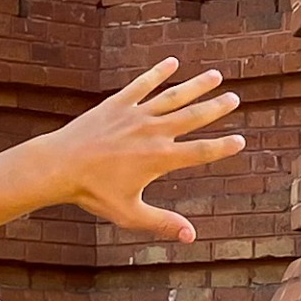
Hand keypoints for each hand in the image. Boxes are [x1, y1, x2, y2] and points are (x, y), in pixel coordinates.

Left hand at [46, 61, 245, 244]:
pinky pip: (142, 85)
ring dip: (196, 85)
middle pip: (193, 117)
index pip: (201, 151)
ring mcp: (136, 115)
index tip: (240, 140)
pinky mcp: (117, 104)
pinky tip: (172, 63)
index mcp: (160, 159)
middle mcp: (153, 132)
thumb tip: (192, 237)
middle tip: (235, 98)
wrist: (60, 166)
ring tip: (214, 75)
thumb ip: (163, 222)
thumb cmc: (93, 193)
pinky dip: (158, 73)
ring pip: (173, 96)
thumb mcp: (130, 213)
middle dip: (216, 107)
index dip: (223, 146)